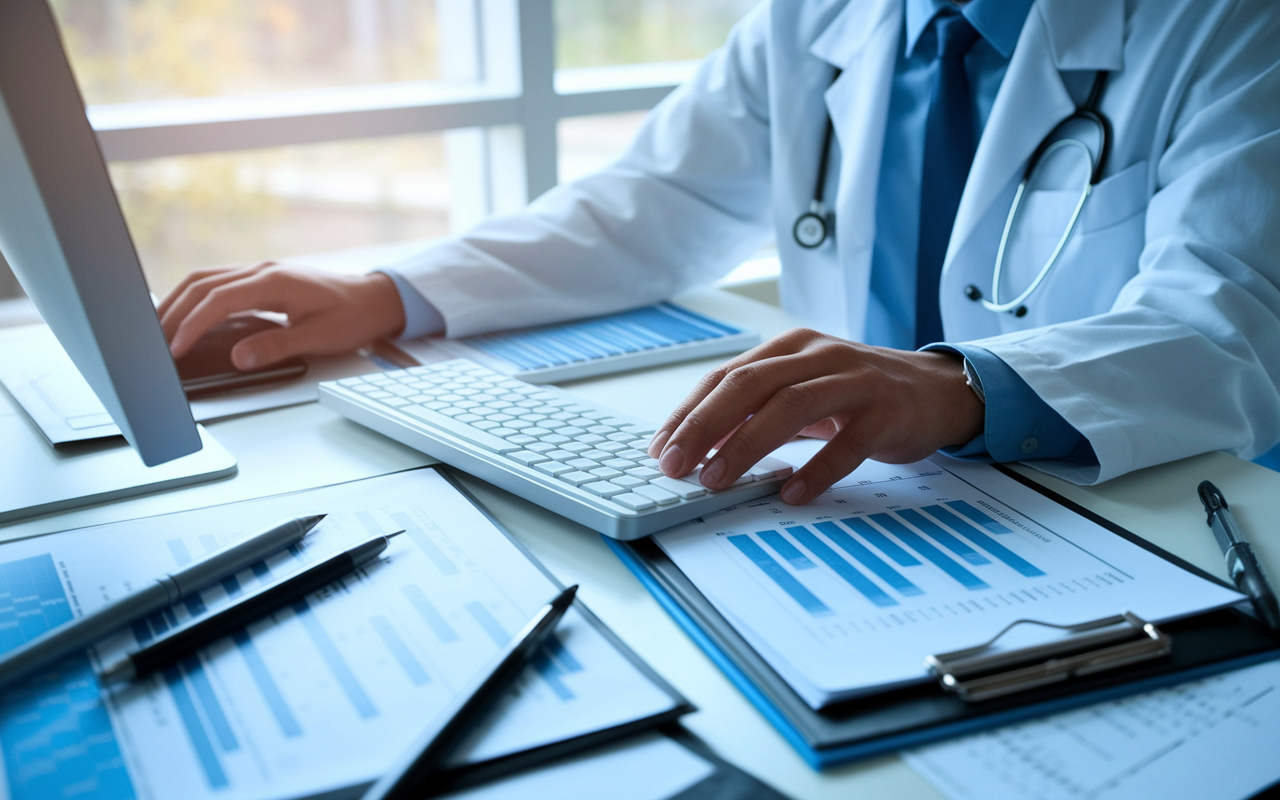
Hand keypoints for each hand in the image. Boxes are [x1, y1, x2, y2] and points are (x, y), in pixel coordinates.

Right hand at [158, 262, 406, 369]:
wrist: (374, 299)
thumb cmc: (351, 317)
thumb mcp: (318, 337)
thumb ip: (277, 347)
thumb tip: (239, 358)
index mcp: (274, 282)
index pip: (219, 301)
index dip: (192, 325)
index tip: (175, 348)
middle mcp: (262, 271)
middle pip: (202, 284)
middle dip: (174, 311)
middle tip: (154, 341)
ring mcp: (261, 272)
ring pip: (206, 279)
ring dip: (179, 301)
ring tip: (160, 328)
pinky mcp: (262, 280)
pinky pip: (219, 284)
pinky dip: (197, 298)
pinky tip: (187, 315)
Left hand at [646, 328, 983, 504]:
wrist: (937, 391)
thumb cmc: (858, 394)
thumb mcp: (804, 392)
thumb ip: (758, 412)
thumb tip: (700, 448)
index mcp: (790, 348)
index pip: (726, 377)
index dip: (689, 414)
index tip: (660, 449)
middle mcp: (818, 356)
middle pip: (750, 385)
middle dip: (705, 426)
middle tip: (676, 465)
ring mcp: (854, 381)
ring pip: (791, 407)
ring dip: (747, 446)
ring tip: (717, 479)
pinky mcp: (885, 412)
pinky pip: (847, 443)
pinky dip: (817, 470)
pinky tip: (792, 494)